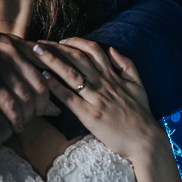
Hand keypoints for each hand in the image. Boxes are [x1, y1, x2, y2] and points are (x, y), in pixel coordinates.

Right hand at [0, 30, 50, 132]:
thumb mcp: (0, 47)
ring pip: (26, 97)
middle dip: (41, 108)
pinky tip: (15, 126)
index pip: (46, 72)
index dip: (50, 95)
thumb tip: (47, 76)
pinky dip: (16, 118)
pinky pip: (9, 104)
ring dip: (29, 115)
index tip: (49, 108)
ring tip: (24, 124)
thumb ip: (25, 59)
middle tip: (36, 119)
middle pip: (39, 87)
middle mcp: (11, 52)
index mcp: (17, 44)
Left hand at [30, 38, 165, 161]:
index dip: (75, 42)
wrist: (145, 140)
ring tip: (35, 53)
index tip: (60, 41)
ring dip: (51, 61)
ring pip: (71, 74)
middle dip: (56, 48)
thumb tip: (111, 49)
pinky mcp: (90, 115)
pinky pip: (69, 97)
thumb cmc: (140, 114)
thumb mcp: (138, 85)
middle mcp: (103, 83)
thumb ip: (127, 65)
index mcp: (112, 76)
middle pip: (77, 58)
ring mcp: (96, 98)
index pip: (92, 50)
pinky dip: (55, 86)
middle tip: (38, 43)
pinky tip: (43, 78)